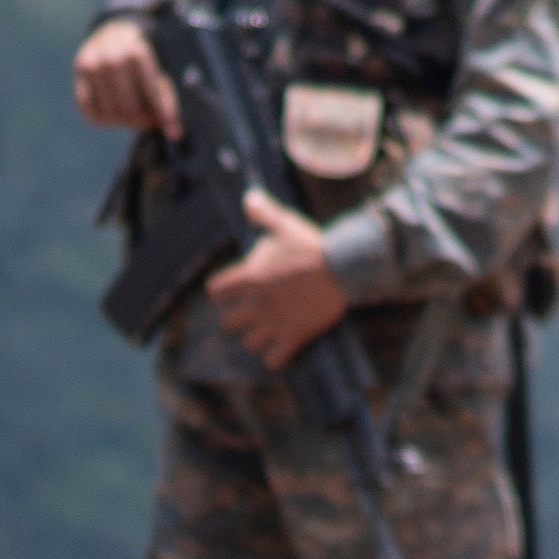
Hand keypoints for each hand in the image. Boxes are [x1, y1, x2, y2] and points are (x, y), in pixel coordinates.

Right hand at [74, 20, 178, 136]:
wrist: (115, 34)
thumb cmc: (144, 60)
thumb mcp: (160, 72)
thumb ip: (167, 102)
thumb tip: (175, 135)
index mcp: (136, 51)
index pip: (150, 92)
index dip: (159, 112)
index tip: (166, 125)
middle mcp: (110, 56)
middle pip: (127, 107)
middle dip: (140, 120)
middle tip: (148, 121)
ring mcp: (90, 65)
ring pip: (108, 112)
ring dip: (123, 121)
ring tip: (134, 116)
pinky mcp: (78, 75)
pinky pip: (90, 111)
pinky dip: (104, 119)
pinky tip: (115, 115)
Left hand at [205, 192, 347, 363]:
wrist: (343, 268)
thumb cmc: (312, 245)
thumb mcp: (285, 224)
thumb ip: (263, 212)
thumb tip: (249, 197)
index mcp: (249, 277)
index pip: (215, 291)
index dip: (221, 291)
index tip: (232, 289)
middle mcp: (256, 303)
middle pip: (228, 324)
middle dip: (237, 319)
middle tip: (252, 312)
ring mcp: (275, 322)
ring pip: (249, 343)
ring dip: (256, 339)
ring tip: (268, 331)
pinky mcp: (294, 336)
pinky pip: (274, 360)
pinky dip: (276, 358)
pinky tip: (283, 348)